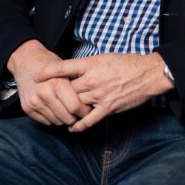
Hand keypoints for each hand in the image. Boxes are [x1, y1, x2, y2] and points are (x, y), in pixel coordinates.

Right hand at [7, 40, 91, 126]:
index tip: (86, 109)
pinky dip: (51, 117)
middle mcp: (44, 93)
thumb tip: (89, 106)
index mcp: (56, 83)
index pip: (75, 107)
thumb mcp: (65, 69)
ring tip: (64, 108)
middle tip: (76, 111)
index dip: (84, 111)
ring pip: (56, 122)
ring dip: (63, 118)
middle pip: (66, 118)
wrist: (26, 61)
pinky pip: (45, 122)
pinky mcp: (27, 108)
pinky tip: (53, 107)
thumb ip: (76, 87)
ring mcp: (34, 101)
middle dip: (74, 117)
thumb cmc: (49, 64)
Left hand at [34, 53, 173, 131]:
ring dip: (67, 109)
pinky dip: (78, 125)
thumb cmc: (126, 63)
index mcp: (91, 64)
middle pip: (67, 89)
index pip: (64, 68)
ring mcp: (100, 95)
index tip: (36, 76)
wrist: (148, 73)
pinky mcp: (108, 108)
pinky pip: (89, 120)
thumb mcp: (103, 57)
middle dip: (58, 93)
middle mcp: (92, 80)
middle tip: (49, 97)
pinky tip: (71, 127)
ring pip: (75, 104)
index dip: (48, 72)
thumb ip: (88, 66)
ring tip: (58, 112)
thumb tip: (73, 72)